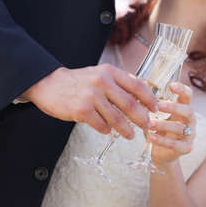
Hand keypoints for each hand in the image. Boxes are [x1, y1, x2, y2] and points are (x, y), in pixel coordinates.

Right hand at [22, 64, 157, 138]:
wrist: (50, 84)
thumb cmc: (79, 81)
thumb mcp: (100, 74)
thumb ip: (119, 83)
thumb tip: (141, 96)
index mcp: (110, 72)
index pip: (137, 85)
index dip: (149, 98)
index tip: (155, 108)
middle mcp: (102, 82)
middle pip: (130, 104)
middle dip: (142, 118)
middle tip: (147, 126)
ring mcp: (91, 96)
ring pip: (116, 118)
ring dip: (126, 129)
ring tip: (130, 134)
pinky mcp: (81, 110)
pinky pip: (101, 125)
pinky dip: (106, 130)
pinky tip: (107, 130)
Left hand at [149, 82, 195, 167]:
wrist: (163, 153)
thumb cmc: (160, 128)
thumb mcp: (159, 114)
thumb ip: (153, 103)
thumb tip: (135, 91)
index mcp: (184, 108)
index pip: (188, 95)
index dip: (182, 89)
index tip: (171, 85)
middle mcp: (190, 120)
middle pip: (188, 111)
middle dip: (173, 107)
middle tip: (158, 106)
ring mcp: (190, 135)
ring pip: (180, 128)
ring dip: (164, 125)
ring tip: (149, 123)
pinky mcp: (186, 148)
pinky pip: (176, 144)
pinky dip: (162, 141)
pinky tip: (151, 137)